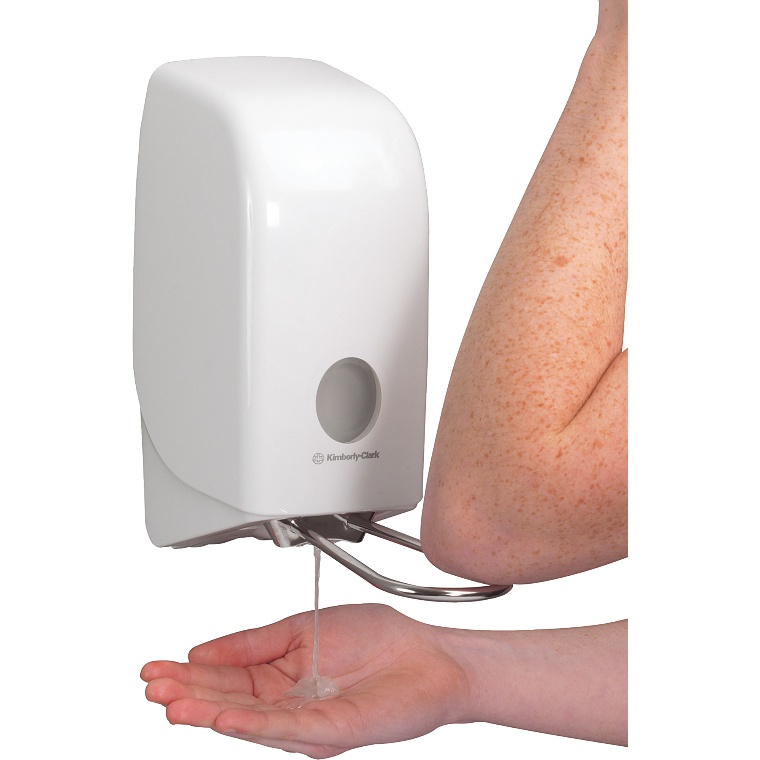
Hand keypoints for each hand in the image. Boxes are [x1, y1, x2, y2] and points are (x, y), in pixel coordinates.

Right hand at [141, 604, 469, 757]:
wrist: (428, 655)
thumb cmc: (377, 638)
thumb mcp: (302, 627)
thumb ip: (254, 640)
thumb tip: (202, 649)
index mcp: (281, 673)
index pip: (227, 675)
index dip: (191, 671)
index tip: (155, 668)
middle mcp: (288, 702)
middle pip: (229, 701)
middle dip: (189, 693)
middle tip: (152, 688)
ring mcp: (307, 721)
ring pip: (249, 720)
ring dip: (209, 712)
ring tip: (172, 704)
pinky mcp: (330, 732)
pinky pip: (286, 729)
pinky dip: (251, 725)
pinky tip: (222, 718)